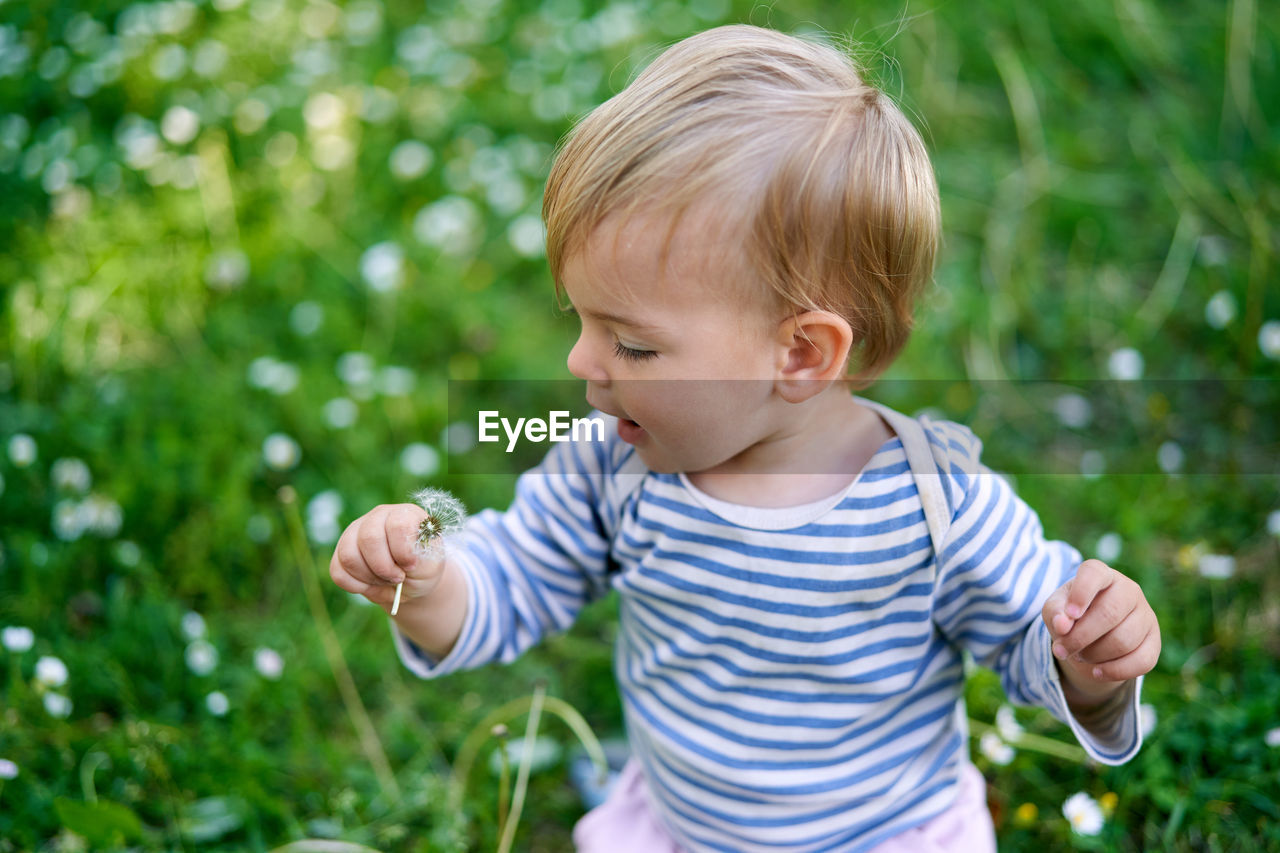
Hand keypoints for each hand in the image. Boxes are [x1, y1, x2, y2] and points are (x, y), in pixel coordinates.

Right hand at [330, 504, 446, 612]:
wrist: (411, 581)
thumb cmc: (423, 568)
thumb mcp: (432, 564)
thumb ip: (421, 557)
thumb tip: (406, 558)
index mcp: (404, 514)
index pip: (398, 525)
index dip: (403, 551)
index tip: (410, 566)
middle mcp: (377, 517)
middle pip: (369, 538)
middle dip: (383, 567)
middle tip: (398, 577)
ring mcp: (355, 532)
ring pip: (348, 555)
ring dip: (368, 577)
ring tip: (385, 581)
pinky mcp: (341, 551)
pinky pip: (338, 571)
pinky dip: (355, 585)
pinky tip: (371, 584)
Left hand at [1041, 559, 1160, 703]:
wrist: (1092, 636)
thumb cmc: (1071, 616)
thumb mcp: (1056, 610)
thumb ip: (1055, 613)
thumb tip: (1062, 625)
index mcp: (1101, 575)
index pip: (1094, 573)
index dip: (1081, 594)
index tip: (1070, 615)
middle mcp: (1128, 589)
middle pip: (1109, 614)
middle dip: (1080, 638)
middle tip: (1061, 650)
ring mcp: (1146, 614)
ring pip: (1123, 641)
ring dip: (1094, 655)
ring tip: (1079, 655)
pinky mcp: (1154, 641)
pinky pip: (1141, 662)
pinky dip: (1114, 671)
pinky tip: (1097, 672)